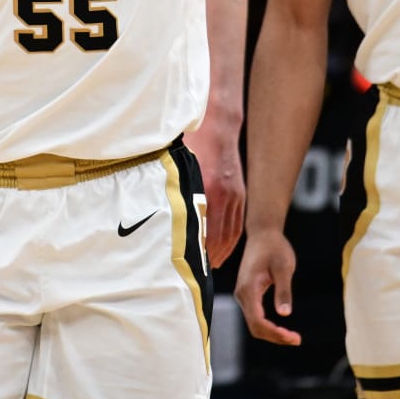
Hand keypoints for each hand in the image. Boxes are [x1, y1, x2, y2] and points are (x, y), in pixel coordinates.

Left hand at [183, 116, 244, 267]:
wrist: (217, 124)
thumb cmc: (191, 142)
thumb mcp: (177, 165)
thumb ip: (172, 189)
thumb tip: (159, 212)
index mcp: (205, 189)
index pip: (203, 229)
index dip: (196, 250)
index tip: (186, 266)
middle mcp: (223, 194)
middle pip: (218, 235)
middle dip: (208, 256)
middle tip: (196, 274)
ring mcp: (234, 194)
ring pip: (231, 231)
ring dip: (221, 251)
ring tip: (209, 266)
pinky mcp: (240, 192)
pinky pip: (238, 223)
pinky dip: (231, 239)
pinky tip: (223, 249)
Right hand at [234, 228, 301, 344]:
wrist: (263, 233)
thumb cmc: (275, 247)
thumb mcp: (284, 267)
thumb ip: (283, 290)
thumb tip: (285, 313)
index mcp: (248, 288)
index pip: (258, 321)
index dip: (274, 333)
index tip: (293, 337)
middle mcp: (241, 294)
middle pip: (255, 327)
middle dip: (274, 337)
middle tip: (296, 339)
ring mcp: (243, 294)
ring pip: (254, 323)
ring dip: (272, 333)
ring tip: (292, 336)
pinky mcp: (247, 293)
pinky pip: (255, 316)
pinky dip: (268, 325)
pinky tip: (283, 327)